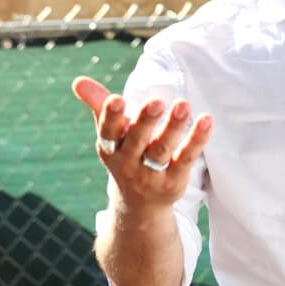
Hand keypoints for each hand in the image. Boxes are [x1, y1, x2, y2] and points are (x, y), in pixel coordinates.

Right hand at [71, 76, 211, 212]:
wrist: (140, 204)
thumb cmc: (126, 155)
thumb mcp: (111, 134)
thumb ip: (99, 105)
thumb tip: (78, 81)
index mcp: (111, 148)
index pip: (108, 132)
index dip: (111, 117)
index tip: (116, 99)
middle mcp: (128, 163)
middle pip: (137, 140)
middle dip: (145, 121)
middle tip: (157, 102)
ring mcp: (152, 174)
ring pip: (162, 150)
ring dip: (173, 127)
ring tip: (184, 105)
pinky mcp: (174, 180)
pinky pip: (186, 159)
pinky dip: (196, 140)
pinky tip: (206, 120)